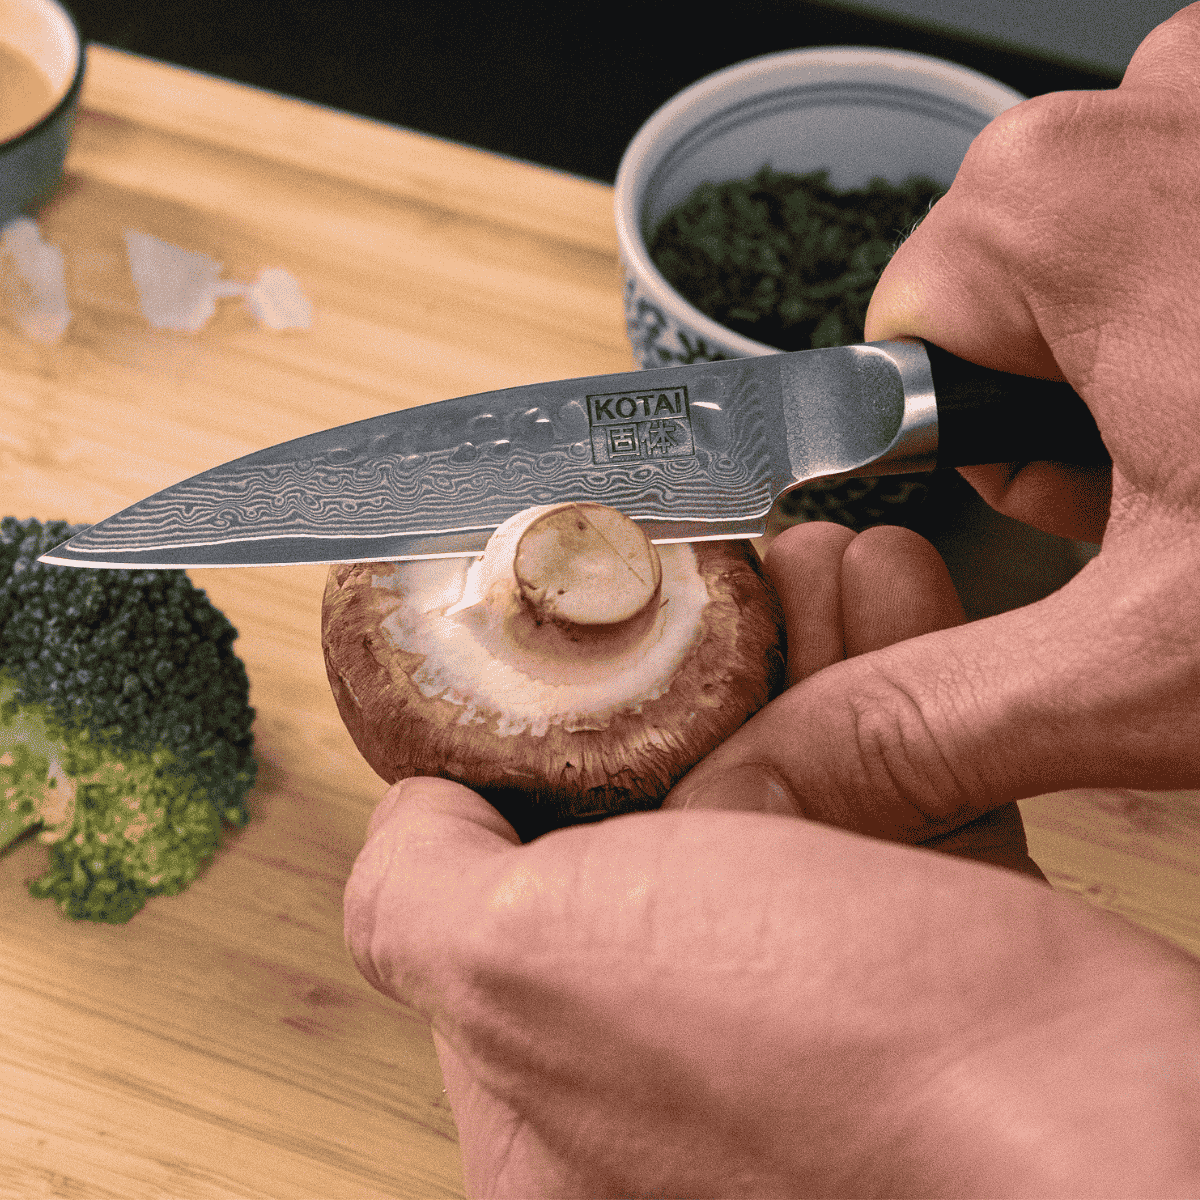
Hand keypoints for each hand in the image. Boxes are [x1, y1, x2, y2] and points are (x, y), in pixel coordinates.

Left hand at [344, 525, 1199, 1197]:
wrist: (1109, 1132)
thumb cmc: (821, 1068)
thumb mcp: (531, 967)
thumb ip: (422, 893)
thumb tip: (415, 812)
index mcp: (554, 1090)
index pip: (501, 891)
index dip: (522, 758)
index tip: (561, 655)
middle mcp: (679, 1056)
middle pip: (657, 817)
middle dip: (683, 677)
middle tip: (698, 578)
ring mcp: (811, 1009)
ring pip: (784, 787)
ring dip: (799, 652)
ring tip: (806, 557)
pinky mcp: (931, 964)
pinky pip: (896, 792)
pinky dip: (894, 685)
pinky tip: (887, 589)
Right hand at [670, 4, 1199, 844]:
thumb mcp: (1158, 668)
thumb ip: (928, 729)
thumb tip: (756, 803)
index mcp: (1051, 202)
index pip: (912, 329)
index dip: (994, 440)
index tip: (1101, 489)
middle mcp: (1150, 92)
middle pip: (1015, 274)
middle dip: (1080, 391)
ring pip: (1121, 218)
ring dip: (1169, 330)